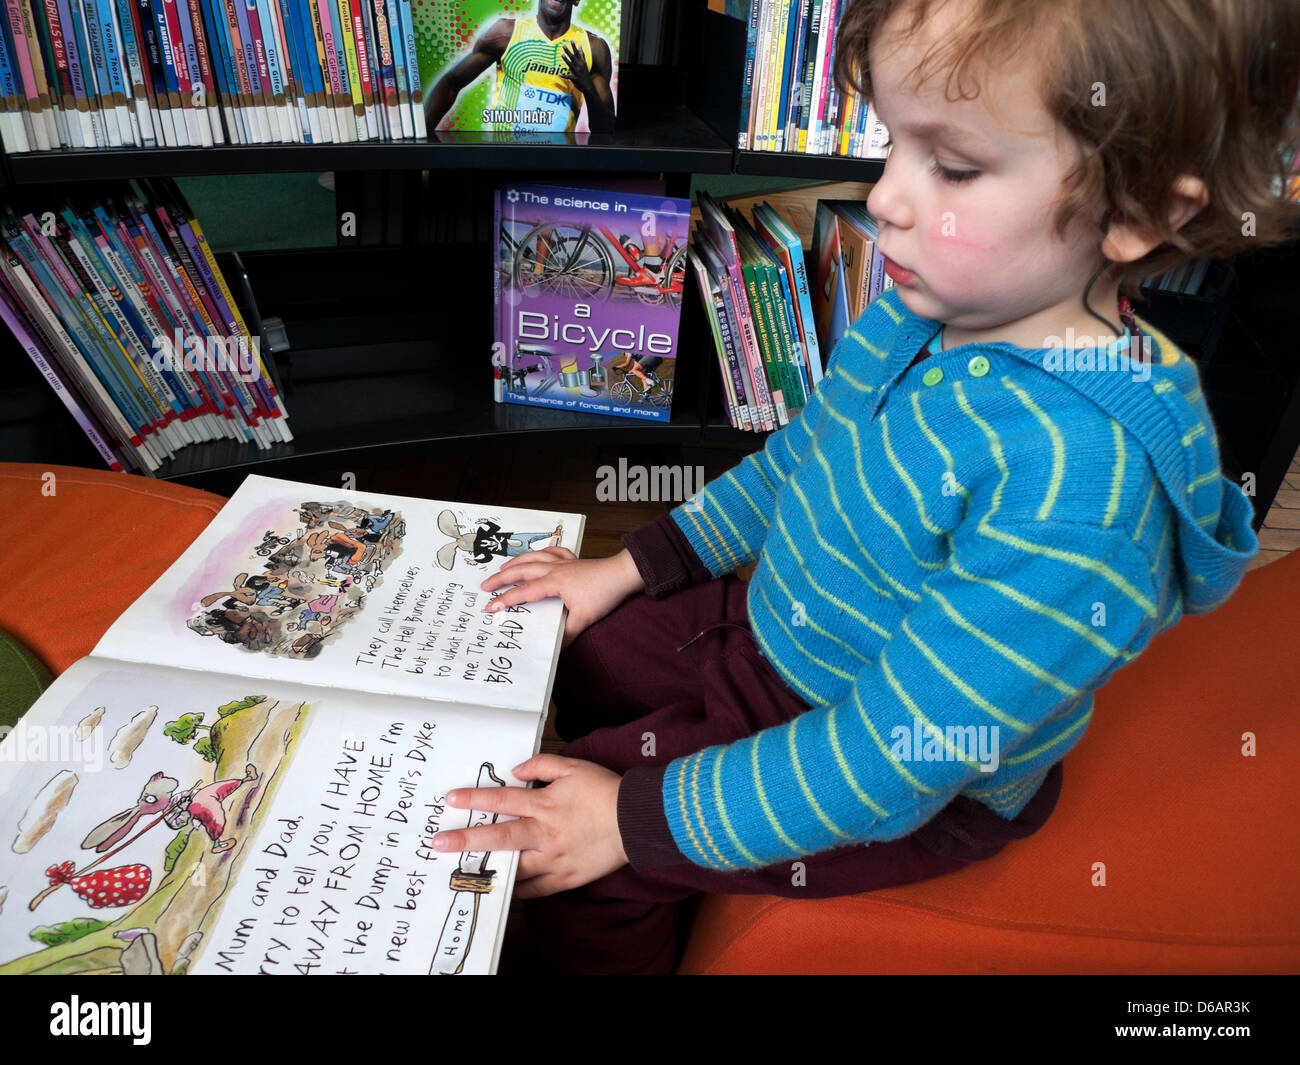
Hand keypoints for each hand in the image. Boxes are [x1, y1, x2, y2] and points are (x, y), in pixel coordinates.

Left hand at [435, 755, 627, 897]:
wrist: (637, 820)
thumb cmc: (606, 790)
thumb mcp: (574, 767)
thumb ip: (542, 765)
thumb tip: (516, 769)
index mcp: (545, 805)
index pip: (502, 801)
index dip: (475, 799)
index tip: (451, 800)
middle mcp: (545, 833)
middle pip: (501, 838)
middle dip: (467, 840)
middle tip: (440, 843)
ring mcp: (555, 859)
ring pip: (515, 867)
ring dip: (489, 868)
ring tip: (465, 871)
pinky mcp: (566, 878)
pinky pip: (536, 889)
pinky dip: (519, 889)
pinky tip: (504, 888)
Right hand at [480, 547, 643, 645]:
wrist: (623, 574)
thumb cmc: (605, 593)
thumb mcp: (585, 618)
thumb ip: (567, 634)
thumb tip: (554, 648)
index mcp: (554, 582)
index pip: (524, 592)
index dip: (505, 600)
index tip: (490, 607)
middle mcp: (555, 569)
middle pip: (522, 570)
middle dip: (501, 578)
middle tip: (485, 586)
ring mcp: (563, 562)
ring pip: (533, 557)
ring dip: (515, 562)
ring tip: (502, 568)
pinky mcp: (573, 560)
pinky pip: (551, 551)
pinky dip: (540, 552)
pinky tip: (536, 554)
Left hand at [562, 41, 594, 93]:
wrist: (589, 86)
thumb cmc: (585, 73)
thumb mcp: (584, 63)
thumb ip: (581, 54)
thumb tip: (580, 45)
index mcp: (581, 62)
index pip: (577, 53)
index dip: (574, 46)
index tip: (571, 40)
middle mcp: (579, 66)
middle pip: (573, 57)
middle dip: (568, 51)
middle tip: (563, 45)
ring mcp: (577, 72)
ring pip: (571, 65)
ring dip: (566, 60)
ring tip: (561, 55)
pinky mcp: (575, 79)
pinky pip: (569, 77)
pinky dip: (564, 76)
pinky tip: (559, 74)